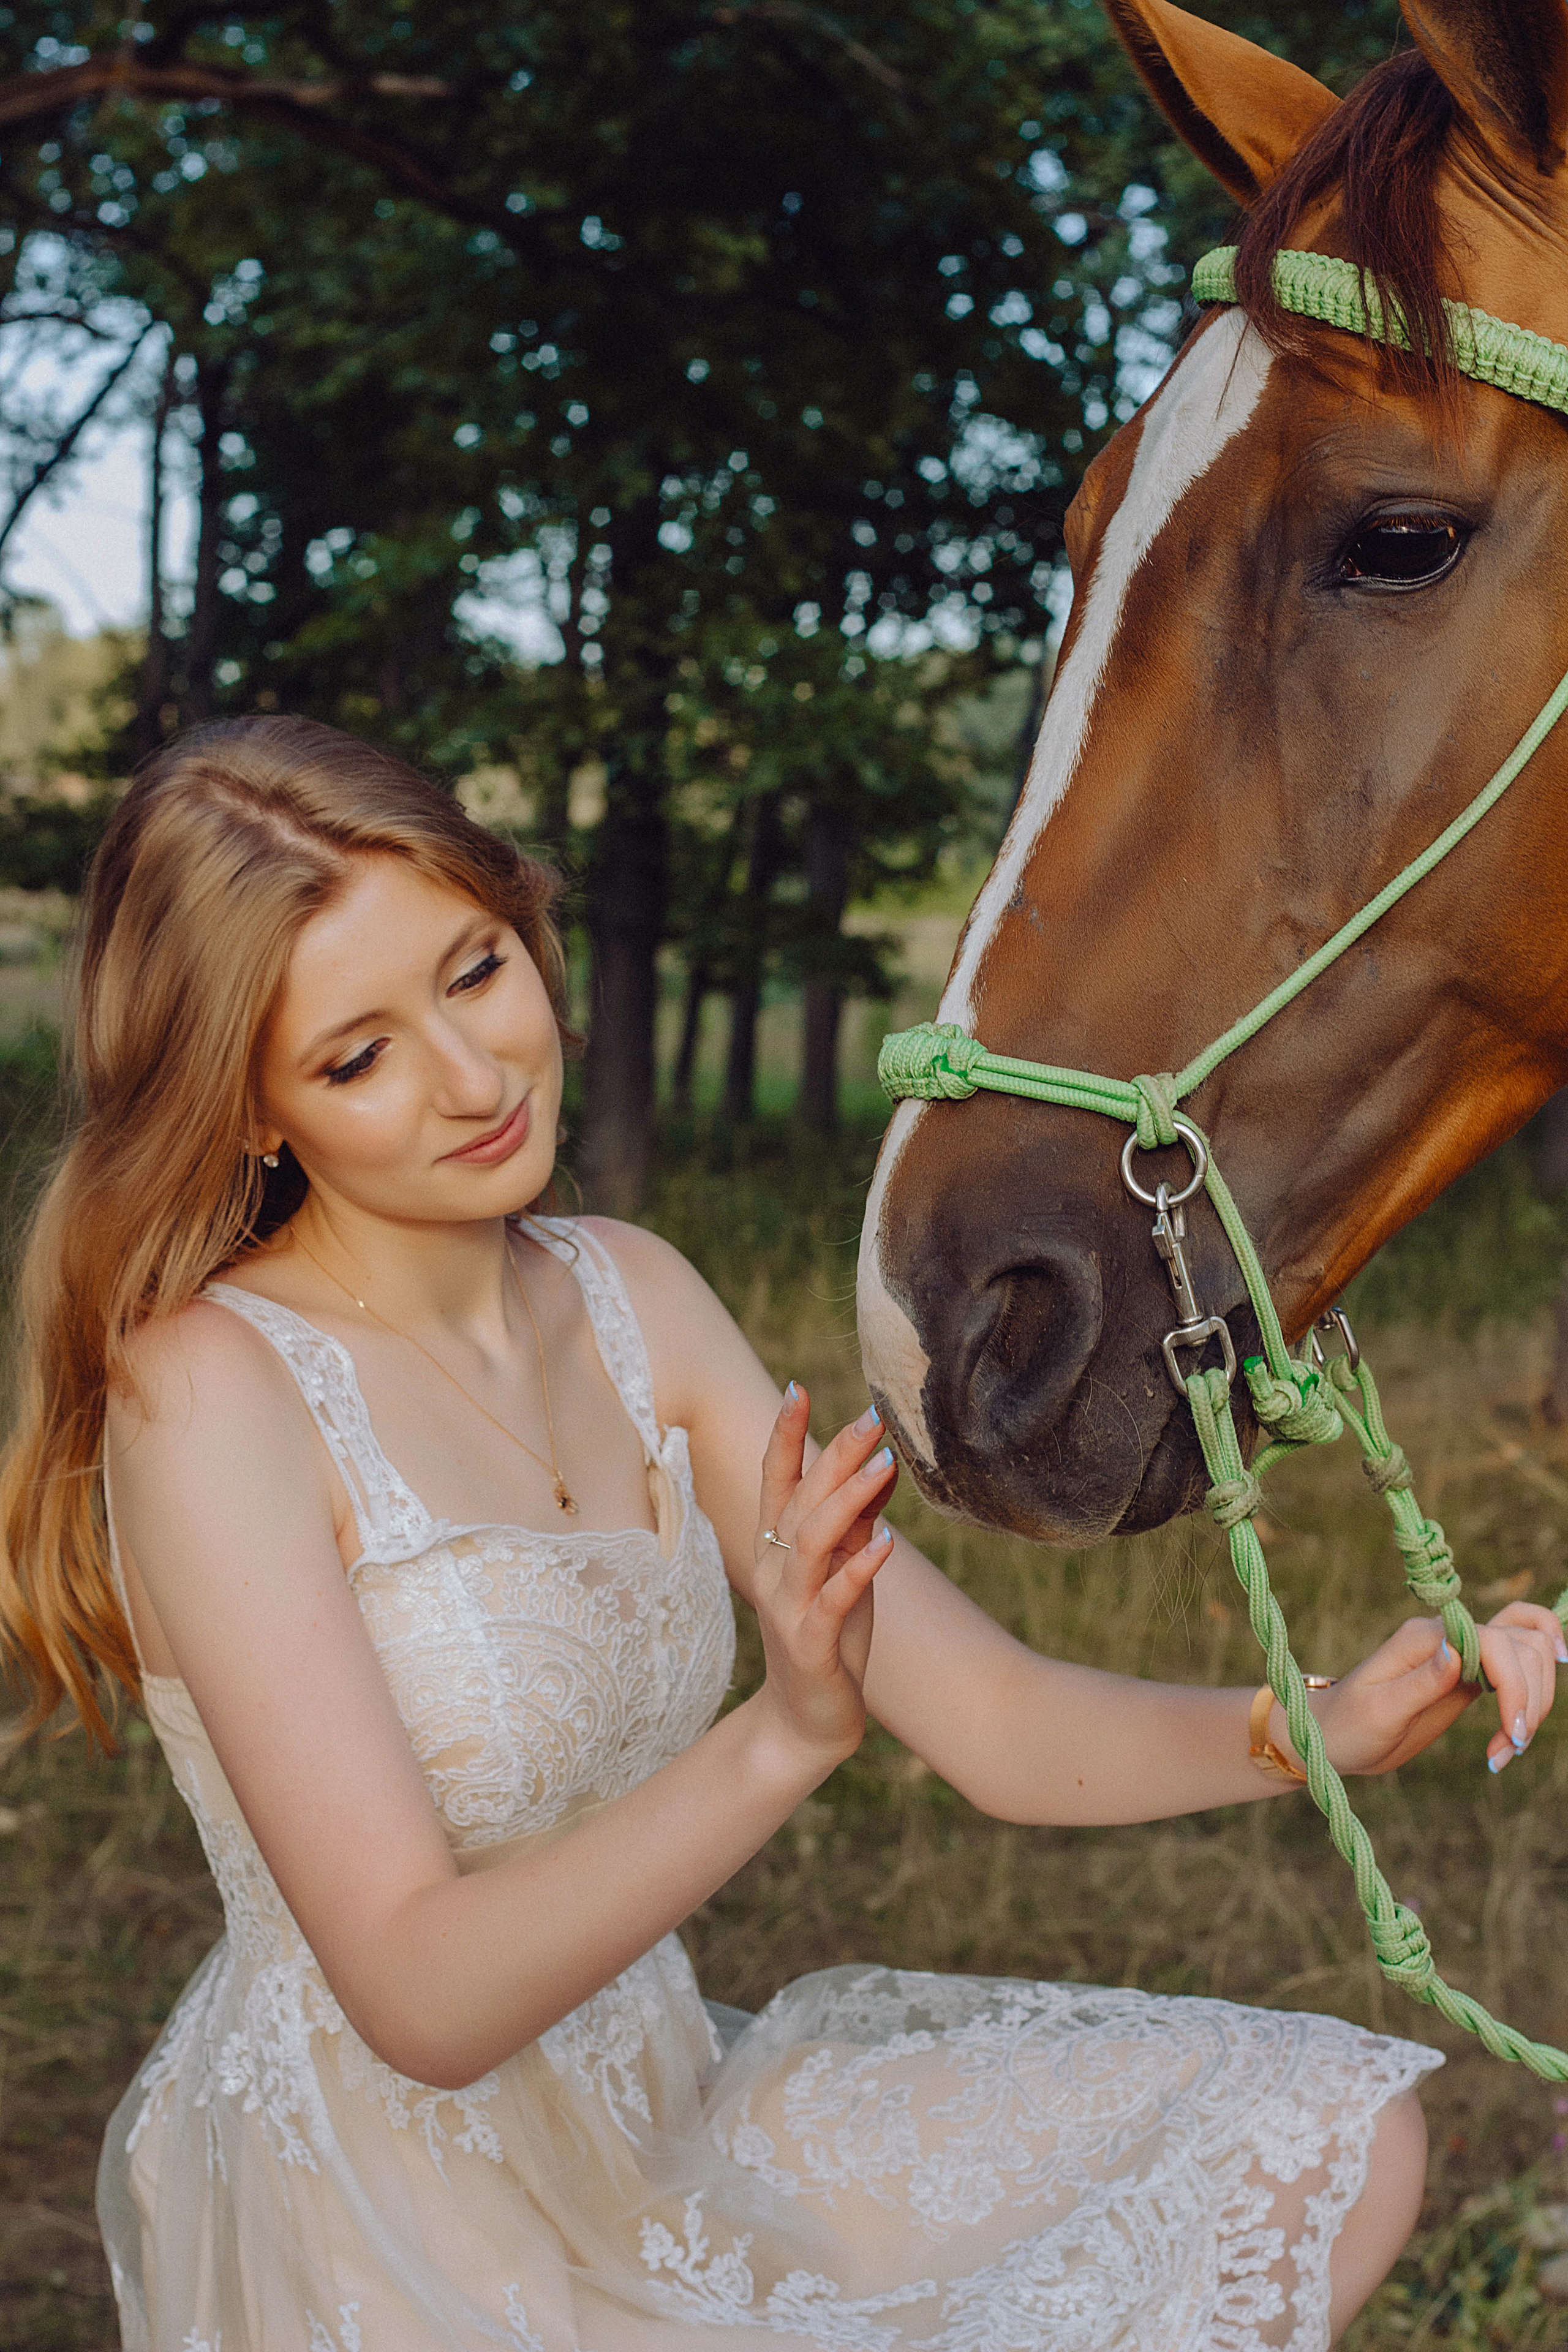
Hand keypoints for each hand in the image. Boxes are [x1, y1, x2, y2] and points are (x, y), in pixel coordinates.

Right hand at [751, 1385, 897, 1766]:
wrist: (806, 1722)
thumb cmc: (829, 1638)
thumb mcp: (845, 1570)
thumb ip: (856, 1522)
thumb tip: (880, 1464)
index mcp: (776, 1549)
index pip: (775, 1481)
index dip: (784, 1435)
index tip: (798, 1388)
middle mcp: (773, 1571)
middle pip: (797, 1500)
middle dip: (833, 1455)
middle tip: (872, 1417)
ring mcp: (788, 1609)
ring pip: (810, 1541)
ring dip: (846, 1500)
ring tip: (884, 1465)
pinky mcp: (811, 1646)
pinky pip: (831, 1601)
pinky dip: (857, 1570)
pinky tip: (885, 1544)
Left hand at [1275, 1602, 1564, 1777]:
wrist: (1333, 1737)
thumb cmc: (1348, 1725)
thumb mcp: (1380, 1711)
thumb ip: (1421, 1682)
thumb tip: (1457, 1652)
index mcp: (1424, 1637)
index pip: (1495, 1641)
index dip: (1516, 1685)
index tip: (1511, 1734)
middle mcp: (1449, 1636)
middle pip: (1523, 1643)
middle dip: (1530, 1697)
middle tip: (1509, 1747)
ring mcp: (1462, 1653)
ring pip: (1530, 1650)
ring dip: (1535, 1699)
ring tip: (1507, 1747)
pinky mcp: (1468, 1676)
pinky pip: (1518, 1667)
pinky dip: (1532, 1693)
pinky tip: (1520, 1726)